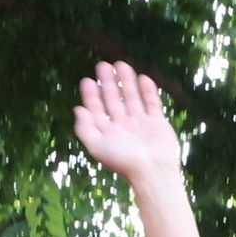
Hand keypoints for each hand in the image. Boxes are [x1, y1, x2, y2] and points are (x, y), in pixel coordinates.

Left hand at [70, 60, 186, 183]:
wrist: (153, 171)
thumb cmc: (124, 161)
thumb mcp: (97, 146)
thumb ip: (85, 128)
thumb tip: (78, 109)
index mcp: (108, 132)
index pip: (97, 110)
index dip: (91, 95)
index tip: (87, 80)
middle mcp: (123, 126)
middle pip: (113, 100)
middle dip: (108, 83)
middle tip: (102, 65)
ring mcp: (141, 124)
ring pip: (132, 98)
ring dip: (126, 82)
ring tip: (121, 65)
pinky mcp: (157, 123)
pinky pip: (152, 103)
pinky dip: (148, 91)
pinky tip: (143, 78)